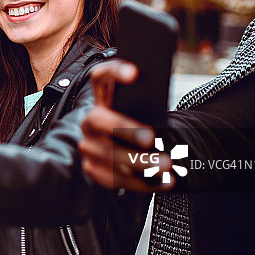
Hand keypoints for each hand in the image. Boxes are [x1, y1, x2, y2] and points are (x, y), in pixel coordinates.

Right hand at [79, 60, 173, 192]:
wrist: (125, 155)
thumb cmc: (136, 130)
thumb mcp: (140, 114)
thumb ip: (145, 107)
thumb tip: (162, 109)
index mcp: (102, 100)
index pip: (100, 77)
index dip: (114, 71)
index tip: (135, 72)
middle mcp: (90, 121)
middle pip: (99, 120)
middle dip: (125, 129)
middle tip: (150, 138)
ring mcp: (89, 145)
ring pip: (109, 154)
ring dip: (141, 161)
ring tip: (166, 164)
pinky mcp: (93, 168)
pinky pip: (116, 179)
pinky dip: (143, 182)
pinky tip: (165, 181)